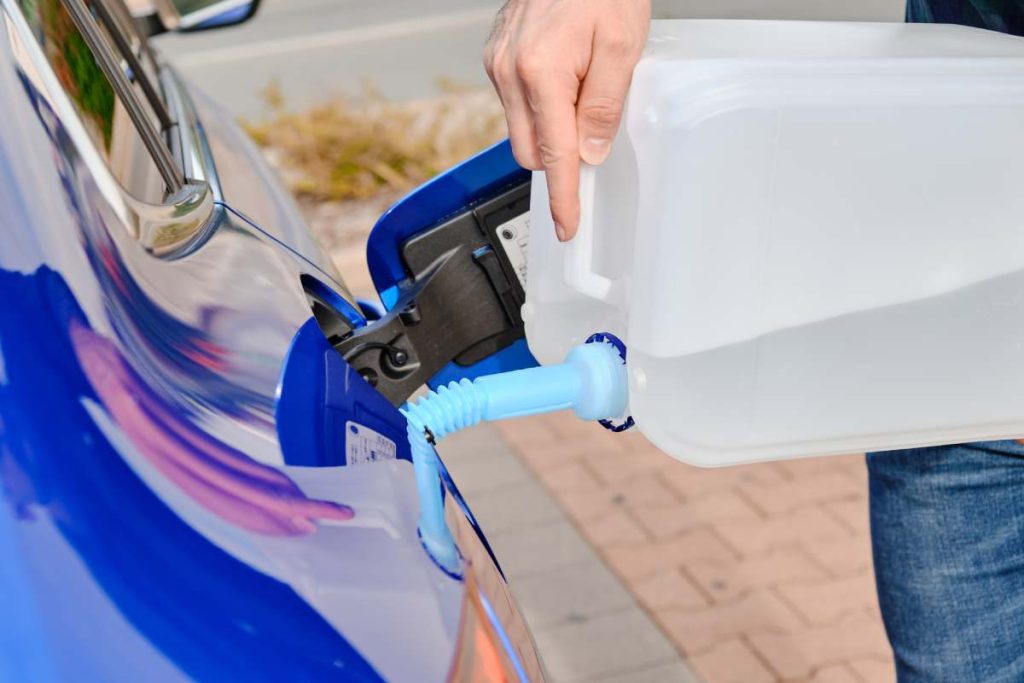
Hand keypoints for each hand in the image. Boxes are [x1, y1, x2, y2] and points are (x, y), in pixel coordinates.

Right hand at [484, 0, 649, 240]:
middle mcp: (509, 71)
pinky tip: (562, 78)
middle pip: (529, 151)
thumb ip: (604, 105)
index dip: (564, 197)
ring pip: (520, 128)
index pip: (553, 156)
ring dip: (549, 129)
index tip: (566, 225)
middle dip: (559, 158)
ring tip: (580, 88)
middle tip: (593, 132)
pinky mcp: (495, 55)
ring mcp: (497, 63)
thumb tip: (590, 153)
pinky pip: (514, 103)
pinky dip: (538, 106)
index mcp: (541, 72)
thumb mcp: (623, 45)